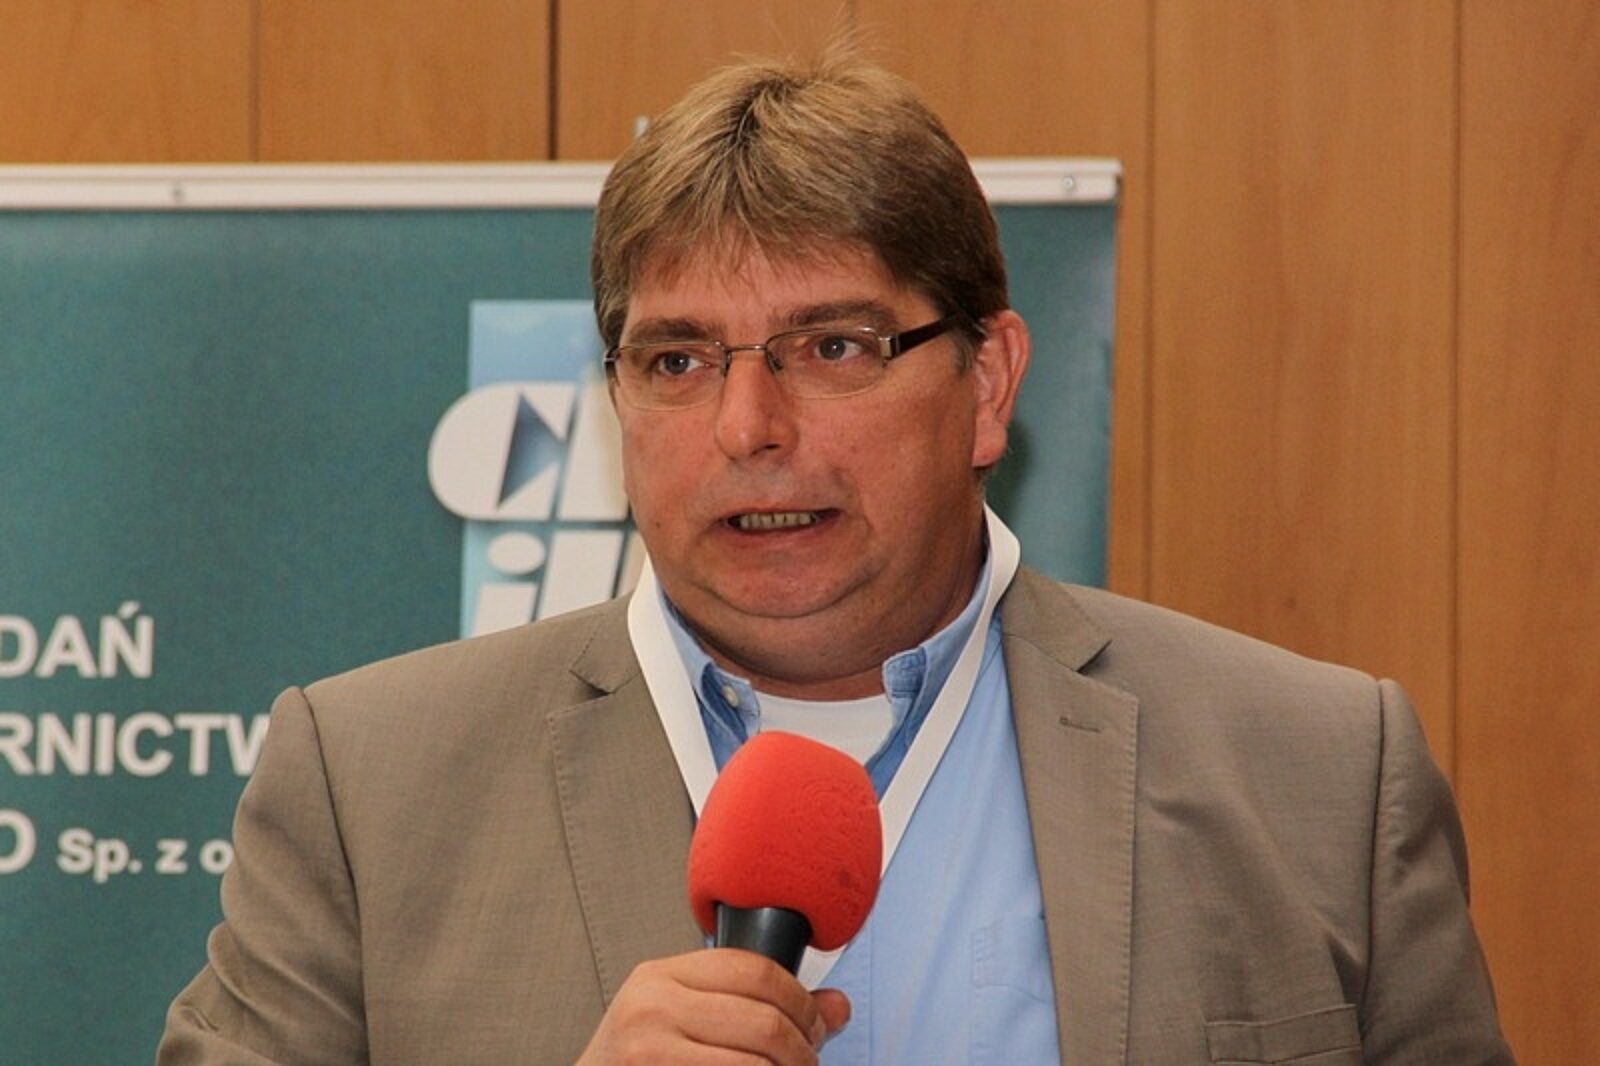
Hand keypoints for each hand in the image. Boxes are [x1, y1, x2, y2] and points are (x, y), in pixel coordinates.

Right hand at [578, 948, 850, 1063]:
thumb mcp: (681, 1020)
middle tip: (808, 1061)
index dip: (800, 999)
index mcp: (659, 977)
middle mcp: (651, 1008)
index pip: (754, 969)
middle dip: (803, 1047)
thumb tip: (837, 1006)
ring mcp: (649, 1053)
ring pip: (757, 1065)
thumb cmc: (637, 1064)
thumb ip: (753, 1006)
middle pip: (764, 1022)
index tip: (815, 1022)